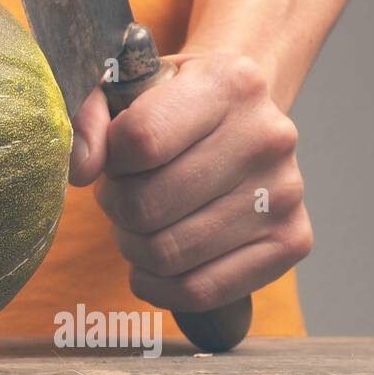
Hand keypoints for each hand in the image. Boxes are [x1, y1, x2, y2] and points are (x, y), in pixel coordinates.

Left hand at [68, 52, 312, 312]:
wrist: (239, 114)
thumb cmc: (172, 103)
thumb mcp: (126, 88)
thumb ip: (88, 119)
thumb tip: (80, 170)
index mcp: (229, 84)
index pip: (140, 140)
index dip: (110, 159)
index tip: (115, 157)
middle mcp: (268, 137)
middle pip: (148, 206)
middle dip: (117, 207)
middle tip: (123, 194)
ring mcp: (286, 193)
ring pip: (168, 253)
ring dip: (133, 245)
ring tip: (141, 220)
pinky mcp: (292, 241)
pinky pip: (201, 291)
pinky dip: (159, 285)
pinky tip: (152, 262)